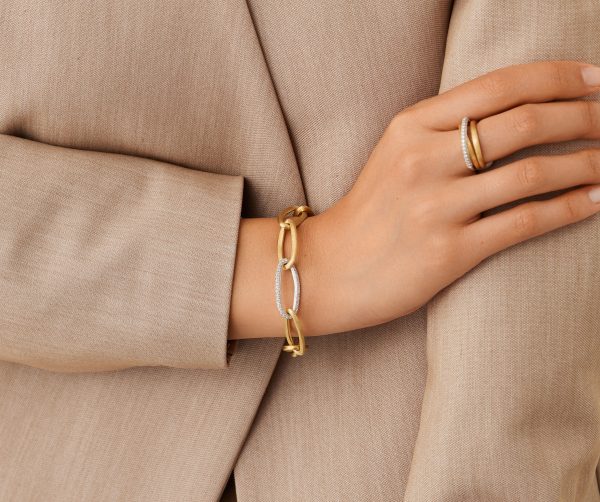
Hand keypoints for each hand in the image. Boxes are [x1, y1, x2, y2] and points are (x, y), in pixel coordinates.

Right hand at [303, 60, 599, 335]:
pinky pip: (523, 222)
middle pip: (523, 122)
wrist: (329, 268)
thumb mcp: (396, 152)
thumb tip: (517, 112)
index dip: (558, 78)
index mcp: (410, 125)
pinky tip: (595, 202)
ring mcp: (435, 206)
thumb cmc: (370, 210)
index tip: (596, 79)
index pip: (499, 85)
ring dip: (586, 164)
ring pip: (531, 172)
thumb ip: (445, 128)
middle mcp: (422, 159)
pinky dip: (568, 208)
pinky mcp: (448, 251)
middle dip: (583, 116)